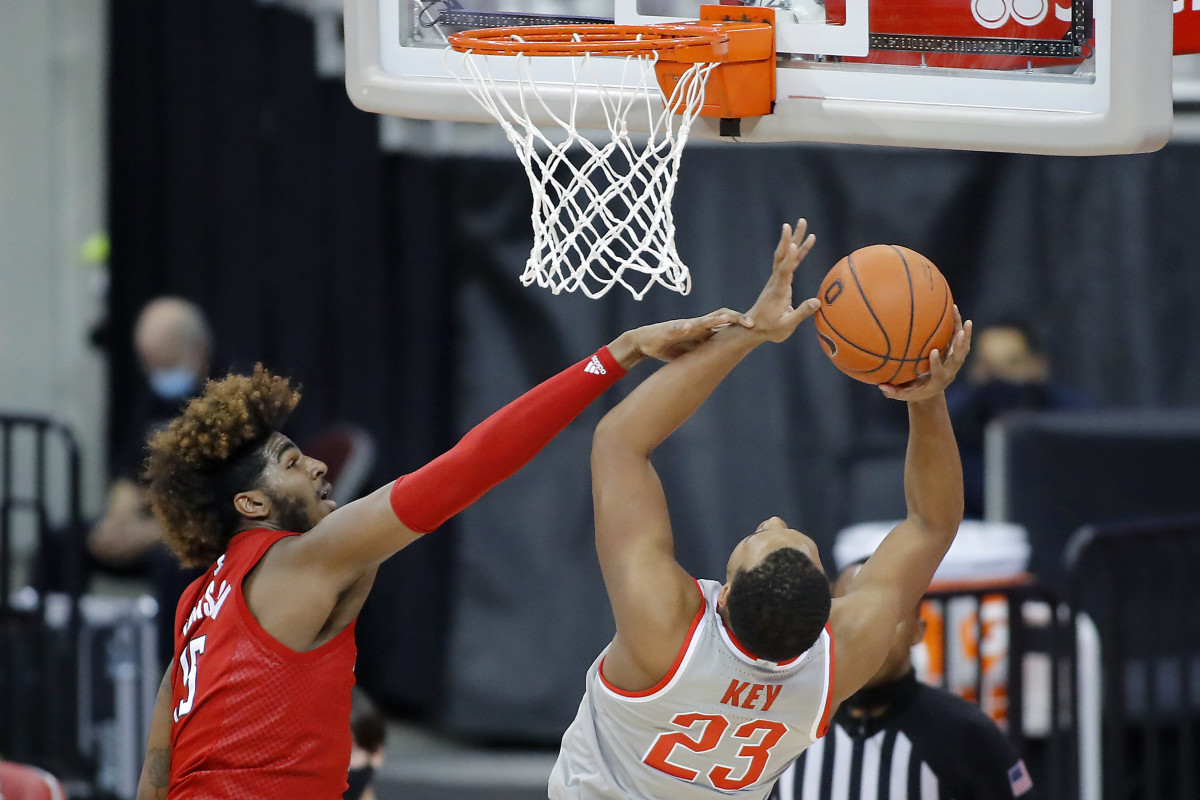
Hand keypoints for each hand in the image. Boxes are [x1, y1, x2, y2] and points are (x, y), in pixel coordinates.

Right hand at [611, 308, 752, 368]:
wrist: (645, 342)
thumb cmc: (669, 346)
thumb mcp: (693, 350)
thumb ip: (708, 349)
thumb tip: (727, 356)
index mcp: (703, 329)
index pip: (724, 322)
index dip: (740, 323)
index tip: (755, 327)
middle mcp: (695, 325)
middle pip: (718, 317)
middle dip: (734, 318)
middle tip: (750, 322)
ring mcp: (682, 326)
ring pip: (700, 321)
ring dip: (713, 320)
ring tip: (725, 319)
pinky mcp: (667, 330)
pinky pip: (676, 328)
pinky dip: (682, 327)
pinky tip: (688, 327)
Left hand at [745, 219, 820, 342]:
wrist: (754, 329)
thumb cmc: (770, 329)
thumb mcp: (786, 325)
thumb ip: (801, 313)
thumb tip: (817, 302)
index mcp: (779, 291)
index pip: (785, 271)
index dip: (790, 258)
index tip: (793, 244)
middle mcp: (776, 281)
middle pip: (784, 255)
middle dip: (792, 237)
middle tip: (800, 221)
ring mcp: (776, 280)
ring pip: (785, 256)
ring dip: (794, 239)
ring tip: (802, 223)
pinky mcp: (779, 281)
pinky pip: (788, 263)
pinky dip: (796, 252)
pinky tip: (802, 244)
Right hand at [879, 306, 972, 401]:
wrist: (931, 392)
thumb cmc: (915, 392)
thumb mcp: (904, 394)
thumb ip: (894, 391)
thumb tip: (880, 386)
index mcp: (938, 380)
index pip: (939, 371)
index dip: (936, 362)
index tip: (933, 351)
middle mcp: (950, 370)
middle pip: (958, 358)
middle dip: (960, 346)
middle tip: (961, 333)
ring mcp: (954, 361)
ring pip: (962, 345)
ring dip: (963, 330)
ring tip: (957, 311)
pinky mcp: (954, 352)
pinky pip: (958, 337)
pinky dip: (958, 324)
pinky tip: (954, 308)